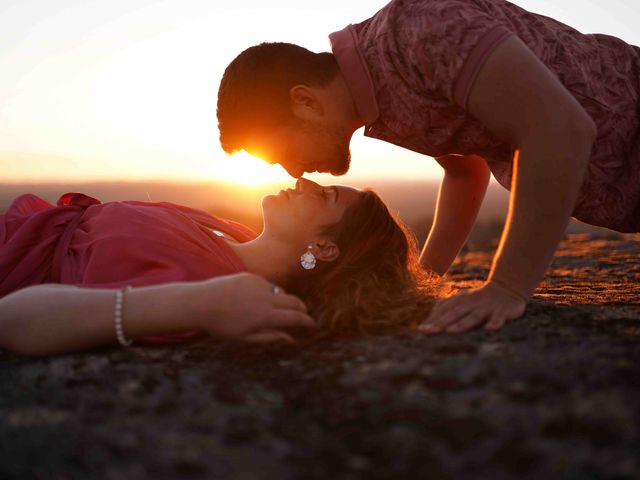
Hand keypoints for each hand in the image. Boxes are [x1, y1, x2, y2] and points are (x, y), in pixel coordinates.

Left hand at [191, 273, 315, 343]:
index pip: (295, 317)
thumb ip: (270, 337)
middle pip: (294, 301)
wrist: (200, 303)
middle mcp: (266, 298)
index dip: (306, 321)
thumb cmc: (221, 326)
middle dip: (301, 309)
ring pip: (280, 292)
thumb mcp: (245, 338)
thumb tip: (290, 339)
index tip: (312, 324)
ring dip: (284, 301)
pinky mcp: (251, 276)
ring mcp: (259, 285)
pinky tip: (258, 299)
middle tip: (303, 315)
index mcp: (266, 316)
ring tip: (278, 310)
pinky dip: (268, 292)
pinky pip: (267, 284)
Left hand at [418, 281, 526, 334]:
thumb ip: (443, 312)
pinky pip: (498, 319)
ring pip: (473, 317)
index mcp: (460, 302)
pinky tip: (489, 330)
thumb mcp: (460, 304)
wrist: (506, 289)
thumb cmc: (478, 301)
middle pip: (454, 314)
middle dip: (441, 323)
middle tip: (427, 332)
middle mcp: (470, 304)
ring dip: (462, 324)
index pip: (444, 312)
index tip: (421, 330)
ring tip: (450, 332)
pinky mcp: (502, 313)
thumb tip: (423, 325)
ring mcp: (486, 308)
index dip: (433, 321)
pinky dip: (494, 324)